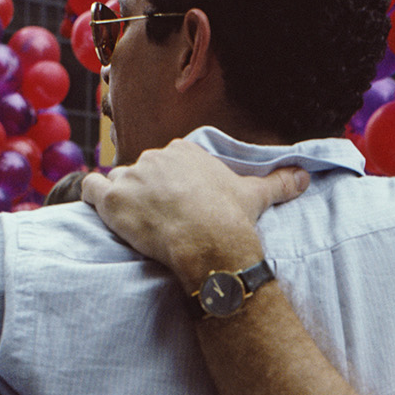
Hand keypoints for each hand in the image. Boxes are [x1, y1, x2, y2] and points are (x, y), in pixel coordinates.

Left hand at [81, 140, 308, 291]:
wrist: (209, 244)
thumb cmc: (231, 219)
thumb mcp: (257, 195)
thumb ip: (279, 182)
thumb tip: (305, 176)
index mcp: (183, 150)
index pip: (167, 161)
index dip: (170, 184)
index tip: (178, 204)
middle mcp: (154, 156)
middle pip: (142, 172)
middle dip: (147, 193)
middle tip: (160, 220)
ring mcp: (131, 176)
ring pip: (118, 182)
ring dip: (123, 200)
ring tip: (136, 224)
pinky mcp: (112, 199)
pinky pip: (89, 188)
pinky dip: (89, 196)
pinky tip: (96, 207)